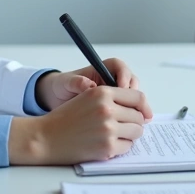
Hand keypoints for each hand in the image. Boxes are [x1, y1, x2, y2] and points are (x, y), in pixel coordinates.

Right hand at [9, 86, 150, 164]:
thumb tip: (139, 108)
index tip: (143, 112)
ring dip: (129, 134)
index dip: (142, 106)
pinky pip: (127, 147)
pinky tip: (107, 143)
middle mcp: (107, 109)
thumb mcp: (87, 97)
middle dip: (134, 122)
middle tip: (124, 126)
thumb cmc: (65, 118)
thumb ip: (111, 98)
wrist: (45, 137)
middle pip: (139, 116)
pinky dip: (121, 146)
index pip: (137, 97)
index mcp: (102, 92)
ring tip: (115, 134)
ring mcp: (108, 129)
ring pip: (136, 132)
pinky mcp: (107, 147)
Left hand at [35, 58, 150, 114]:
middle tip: (133, 107)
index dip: (124, 76)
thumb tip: (89, 84)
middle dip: (135, 96)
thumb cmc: (63, 87)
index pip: (119, 67)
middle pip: (132, 82)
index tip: (122, 87)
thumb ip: (76, 82)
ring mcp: (116, 93)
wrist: (58, 100)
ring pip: (134, 98)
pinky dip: (131, 117)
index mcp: (102, 68)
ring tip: (132, 119)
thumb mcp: (66, 83)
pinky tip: (127, 127)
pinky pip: (129, 110)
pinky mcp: (117, 106)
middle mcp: (112, 79)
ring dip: (136, 108)